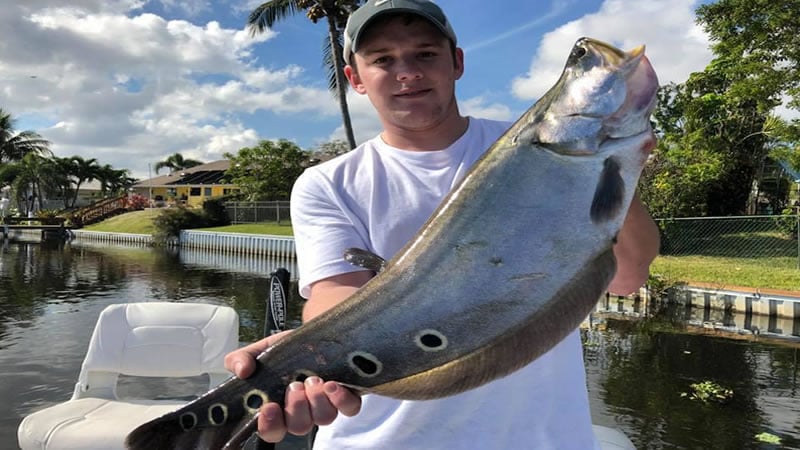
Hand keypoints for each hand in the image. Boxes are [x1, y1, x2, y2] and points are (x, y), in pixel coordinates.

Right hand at [224, 331, 361, 442]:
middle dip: (296, 408)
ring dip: (317, 401)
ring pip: (323, 418)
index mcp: (278, 407)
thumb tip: (242, 370)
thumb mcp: (260, 350)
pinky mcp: (346, 396)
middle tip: (294, 385)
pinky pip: (349, 408)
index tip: (268, 407)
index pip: (271, 430)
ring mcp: (325, 405)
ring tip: (313, 380)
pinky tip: (333, 385)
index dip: (270, 425)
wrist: (314, 334)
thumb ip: (242, 358)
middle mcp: (302, 411)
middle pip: (299, 427)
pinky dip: (341, 399)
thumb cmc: (286, 349)